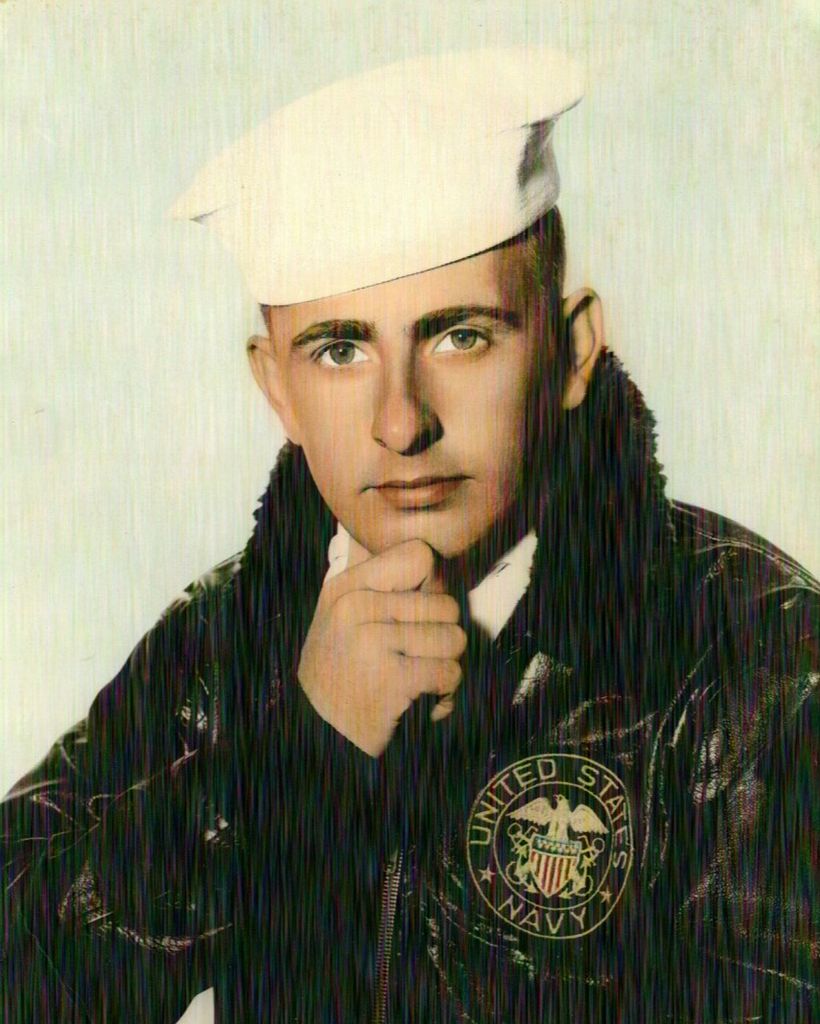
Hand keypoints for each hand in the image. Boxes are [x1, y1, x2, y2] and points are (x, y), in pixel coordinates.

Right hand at [298, 539, 466, 756]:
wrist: (316, 736)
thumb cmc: (340, 674)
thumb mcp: (343, 618)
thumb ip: (381, 588)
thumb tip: (435, 565)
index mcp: (346, 587)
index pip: (419, 555)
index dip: (433, 586)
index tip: (419, 615)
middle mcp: (355, 607)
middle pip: (446, 604)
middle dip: (443, 637)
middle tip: (418, 659)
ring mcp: (371, 642)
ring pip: (454, 639)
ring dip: (446, 667)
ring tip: (420, 680)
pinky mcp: (391, 679)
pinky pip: (449, 673)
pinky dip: (445, 694)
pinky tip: (423, 703)